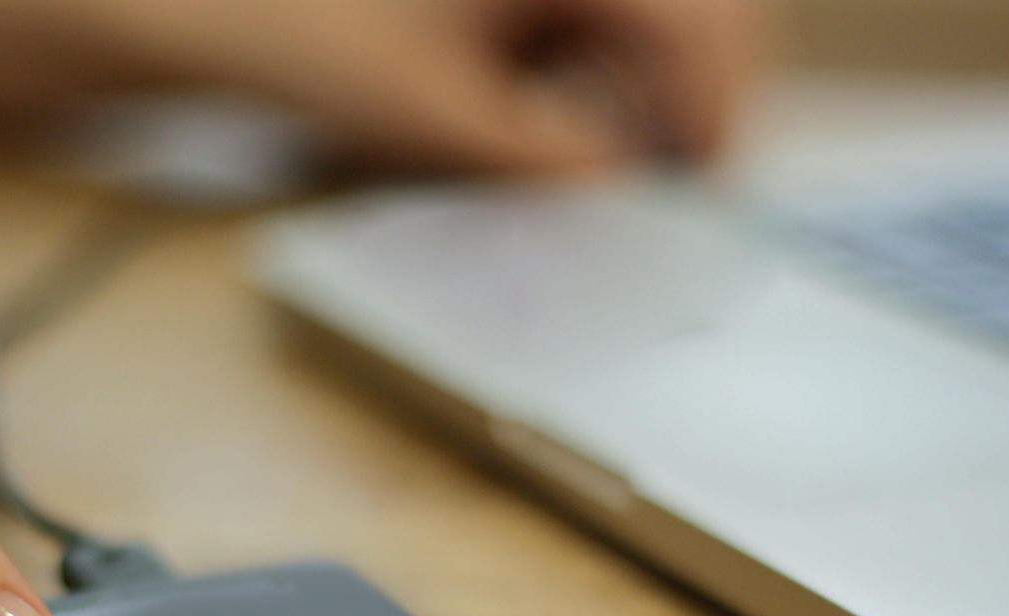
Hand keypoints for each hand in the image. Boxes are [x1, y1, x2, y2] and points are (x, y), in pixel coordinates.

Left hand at [0, 0, 754, 174]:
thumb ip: (541, 159)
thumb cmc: (291, 19)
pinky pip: (566, 25)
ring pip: (623, 21)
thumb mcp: (429, 109)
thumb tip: (619, 200)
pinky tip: (551, 143)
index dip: (716, 109)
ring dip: (626, 101)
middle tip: (669, 204)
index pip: (697, 17)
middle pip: (676, 13)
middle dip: (680, 105)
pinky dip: (572, 83)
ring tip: (609, 187)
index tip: (706, 194)